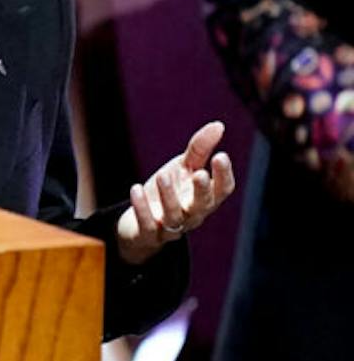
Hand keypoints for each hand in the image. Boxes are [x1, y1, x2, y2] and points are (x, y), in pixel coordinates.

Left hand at [118, 121, 236, 264]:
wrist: (139, 223)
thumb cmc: (168, 191)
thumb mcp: (183, 168)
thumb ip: (200, 149)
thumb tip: (218, 125)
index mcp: (205, 198)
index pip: (223, 190)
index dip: (224, 175)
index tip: (221, 156)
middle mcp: (192, 215)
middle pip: (203, 205)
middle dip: (202, 190)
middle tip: (199, 173)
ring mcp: (171, 227)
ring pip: (175, 215)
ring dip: (169, 196)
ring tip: (162, 175)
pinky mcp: (149, 234)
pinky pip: (148, 225)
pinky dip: (142, 208)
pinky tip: (136, 188)